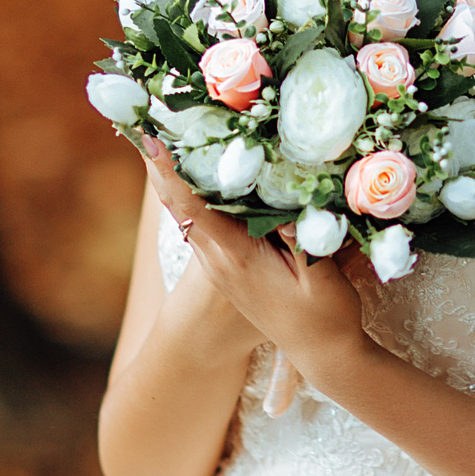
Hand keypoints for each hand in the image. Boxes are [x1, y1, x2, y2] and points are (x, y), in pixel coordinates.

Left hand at [138, 139, 370, 377]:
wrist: (324, 355)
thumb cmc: (326, 318)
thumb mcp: (321, 277)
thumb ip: (302, 237)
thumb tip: (285, 197)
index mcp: (236, 258)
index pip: (192, 208)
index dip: (168, 172)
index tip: (149, 139)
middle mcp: (219, 261)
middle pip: (179, 206)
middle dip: (161, 164)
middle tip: (149, 120)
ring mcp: (221, 266)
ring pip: (188, 215)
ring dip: (174, 178)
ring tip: (167, 136)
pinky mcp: (230, 268)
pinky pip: (203, 223)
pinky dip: (193, 195)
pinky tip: (201, 175)